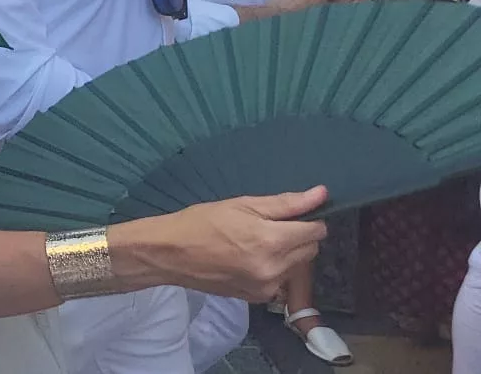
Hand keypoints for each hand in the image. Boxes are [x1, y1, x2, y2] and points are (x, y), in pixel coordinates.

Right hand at [120, 186, 326, 301]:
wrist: (170, 254)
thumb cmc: (202, 222)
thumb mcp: (241, 204)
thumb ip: (285, 203)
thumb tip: (322, 194)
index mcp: (271, 240)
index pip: (316, 231)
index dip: (309, 219)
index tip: (293, 215)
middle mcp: (275, 267)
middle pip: (310, 250)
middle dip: (298, 237)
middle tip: (271, 227)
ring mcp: (268, 287)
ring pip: (297, 266)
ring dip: (287, 254)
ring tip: (257, 244)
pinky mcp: (259, 298)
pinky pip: (281, 280)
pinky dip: (274, 269)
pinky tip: (249, 260)